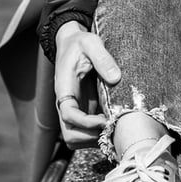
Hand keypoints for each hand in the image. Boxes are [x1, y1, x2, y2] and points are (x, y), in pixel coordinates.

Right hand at [54, 21, 120, 148]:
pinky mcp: (85, 110)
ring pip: (77, 138)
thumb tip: (116, 78)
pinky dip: (99, 133)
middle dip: (90, 137)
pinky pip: (88, 132)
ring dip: (95, 139)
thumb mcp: (91, 43)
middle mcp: (67, 104)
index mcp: (64, 88)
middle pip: (70, 135)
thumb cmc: (81, 43)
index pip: (68, 115)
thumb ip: (102, 58)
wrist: (74, 44)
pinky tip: (116, 124)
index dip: (85, 123)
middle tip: (113, 127)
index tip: (103, 120)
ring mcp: (76, 109)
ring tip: (116, 128)